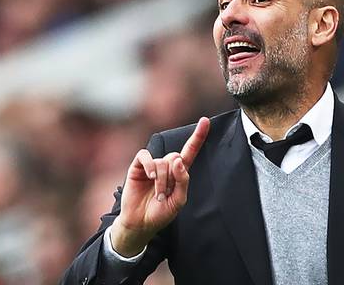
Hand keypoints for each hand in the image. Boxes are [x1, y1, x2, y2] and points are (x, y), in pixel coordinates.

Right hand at [110, 117, 209, 256]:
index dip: (198, 136)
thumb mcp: (178, 200)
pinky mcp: (138, 166)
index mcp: (179, 172)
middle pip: (176, 157)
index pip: (190, 151)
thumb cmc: (161, 212)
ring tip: (157, 195)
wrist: (141, 223)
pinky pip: (146, 156)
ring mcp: (152, 165)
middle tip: (166, 193)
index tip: (206, 121)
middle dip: (173, 177)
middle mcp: (166, 165)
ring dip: (161, 180)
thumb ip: (183, 181)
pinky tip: (149, 177)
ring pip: (162, 161)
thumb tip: (178, 161)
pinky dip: (149, 166)